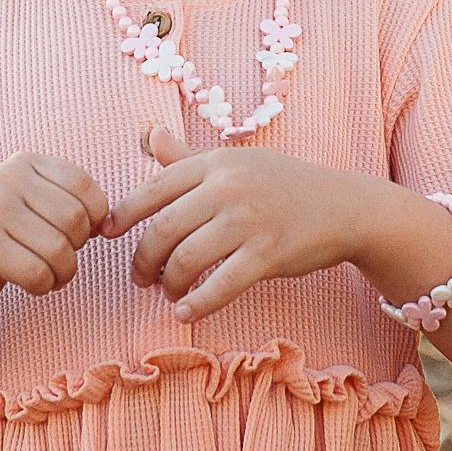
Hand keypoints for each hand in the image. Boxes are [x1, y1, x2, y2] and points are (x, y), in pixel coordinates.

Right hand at [0, 151, 108, 311]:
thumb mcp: (31, 205)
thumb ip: (68, 202)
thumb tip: (109, 221)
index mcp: (22, 163)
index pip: (84, 185)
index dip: (94, 218)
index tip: (77, 235)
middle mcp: (5, 180)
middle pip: (75, 219)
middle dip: (76, 249)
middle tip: (58, 260)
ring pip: (59, 250)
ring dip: (62, 273)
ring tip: (47, 275)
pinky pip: (38, 273)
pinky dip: (43, 286)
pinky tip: (31, 284)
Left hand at [106, 128, 403, 323]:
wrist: (344, 206)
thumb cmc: (284, 185)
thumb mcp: (237, 161)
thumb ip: (189, 157)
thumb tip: (149, 138)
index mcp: (216, 162)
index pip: (154, 188)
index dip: (123, 214)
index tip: (107, 234)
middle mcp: (229, 186)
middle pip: (163, 229)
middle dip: (143, 260)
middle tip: (141, 277)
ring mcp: (249, 220)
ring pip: (185, 259)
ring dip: (168, 284)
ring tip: (168, 293)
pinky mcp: (269, 253)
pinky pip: (219, 285)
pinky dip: (197, 303)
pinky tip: (186, 312)